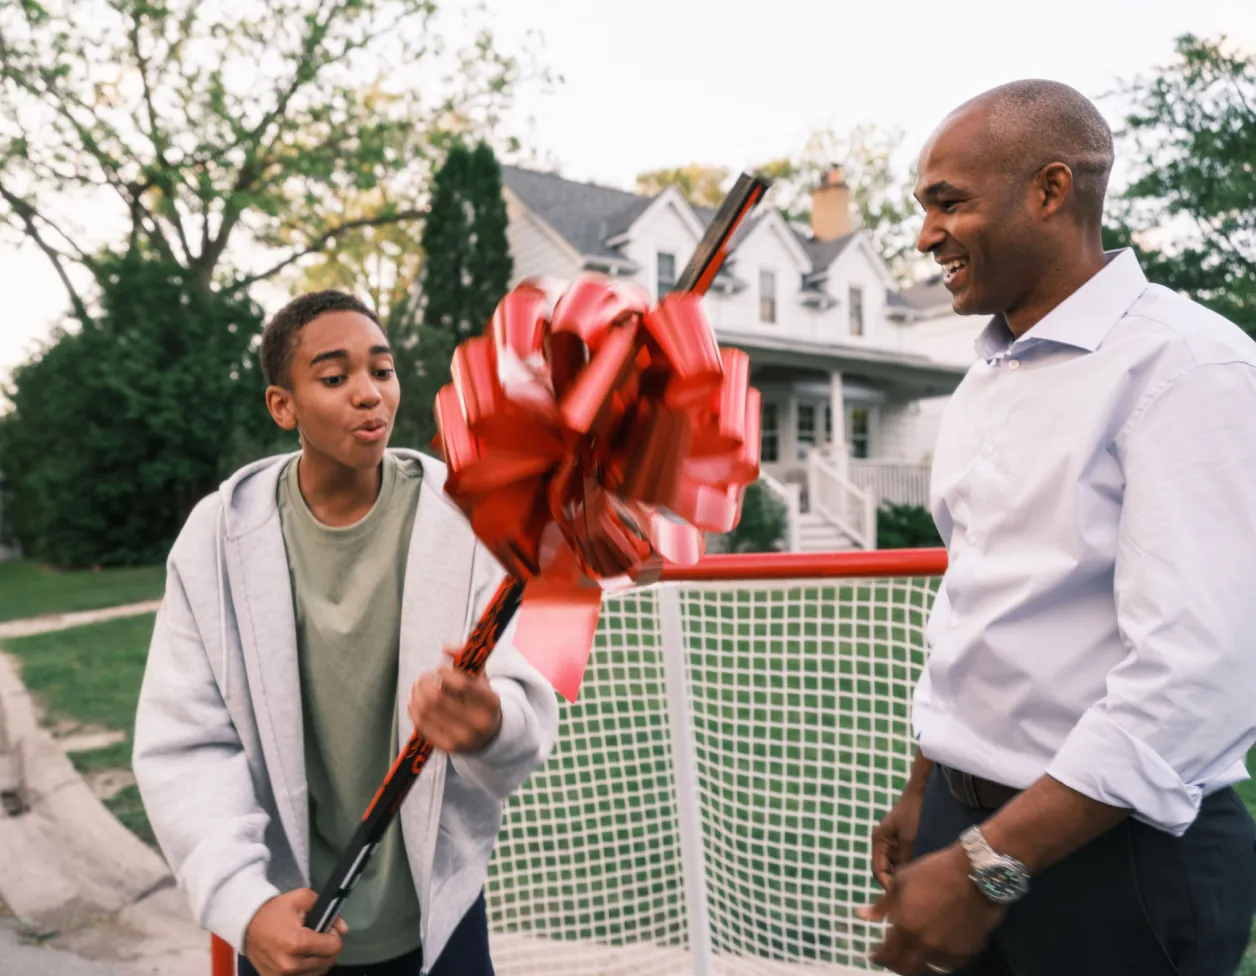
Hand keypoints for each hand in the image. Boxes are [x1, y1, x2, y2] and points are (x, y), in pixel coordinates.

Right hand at [243, 889, 347, 975]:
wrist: (246, 924)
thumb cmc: (274, 910)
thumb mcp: (301, 899)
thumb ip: (327, 910)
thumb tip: (343, 928)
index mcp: (297, 943)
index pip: (334, 947)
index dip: (334, 935)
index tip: (327, 929)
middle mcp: (290, 965)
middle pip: (328, 962)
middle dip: (328, 948)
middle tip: (319, 937)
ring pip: (318, 973)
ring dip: (318, 960)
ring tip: (309, 946)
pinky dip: (307, 969)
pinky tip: (301, 957)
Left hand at [408, 647, 502, 753]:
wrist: (489, 736)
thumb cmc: (481, 699)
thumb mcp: (482, 678)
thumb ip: (467, 658)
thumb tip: (446, 648)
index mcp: (491, 703)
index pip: (462, 685)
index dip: (444, 674)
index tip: (439, 670)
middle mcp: (478, 723)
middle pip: (437, 698)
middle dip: (425, 682)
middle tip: (424, 676)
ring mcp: (461, 738)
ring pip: (426, 711)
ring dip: (417, 694)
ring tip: (418, 686)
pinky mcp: (446, 748)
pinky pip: (421, 725)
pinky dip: (414, 709)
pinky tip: (416, 700)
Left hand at [858, 845, 1003, 974]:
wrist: (976, 872)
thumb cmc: (934, 871)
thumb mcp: (901, 881)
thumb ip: (882, 904)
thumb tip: (861, 915)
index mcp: (906, 927)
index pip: (888, 954)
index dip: (879, 957)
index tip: (874, 955)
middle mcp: (926, 945)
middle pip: (907, 967)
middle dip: (896, 965)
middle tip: (892, 959)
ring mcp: (949, 950)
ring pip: (929, 967)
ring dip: (918, 963)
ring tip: (914, 955)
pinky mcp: (969, 950)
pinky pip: (951, 962)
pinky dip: (940, 960)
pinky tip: (937, 951)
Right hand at [871, 785, 925, 888]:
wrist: (918, 794)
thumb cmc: (911, 814)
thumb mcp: (908, 838)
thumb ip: (905, 859)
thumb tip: (905, 882)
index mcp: (878, 842)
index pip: (878, 870)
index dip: (887, 885)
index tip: (899, 896)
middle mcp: (882, 844)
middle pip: (885, 871)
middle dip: (894, 883)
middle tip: (908, 897)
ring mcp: (892, 844)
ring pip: (894, 867)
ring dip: (902, 876)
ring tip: (914, 889)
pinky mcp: (901, 843)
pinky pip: (902, 861)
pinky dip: (907, 868)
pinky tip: (918, 876)